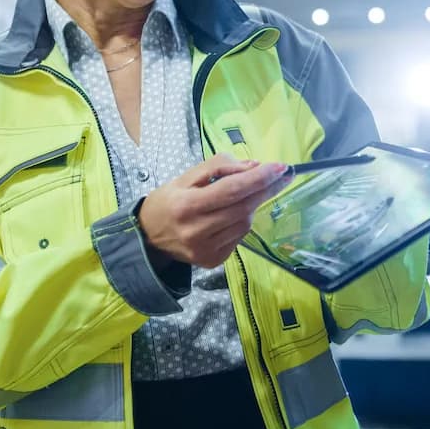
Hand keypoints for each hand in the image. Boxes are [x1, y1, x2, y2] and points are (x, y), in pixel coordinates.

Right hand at [138, 154, 293, 268]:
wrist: (147, 238)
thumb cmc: (166, 202)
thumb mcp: (185, 177)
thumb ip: (218, 167)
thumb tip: (253, 166)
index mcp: (186, 206)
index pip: (231, 190)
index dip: (258, 178)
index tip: (280, 167)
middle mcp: (196, 231)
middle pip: (242, 208)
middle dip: (266, 189)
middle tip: (282, 175)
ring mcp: (206, 250)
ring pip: (245, 224)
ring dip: (253, 205)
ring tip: (249, 193)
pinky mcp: (212, 261)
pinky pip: (239, 237)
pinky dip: (242, 221)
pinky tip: (234, 213)